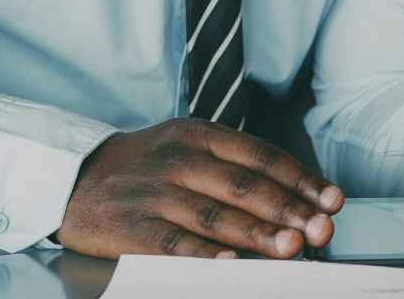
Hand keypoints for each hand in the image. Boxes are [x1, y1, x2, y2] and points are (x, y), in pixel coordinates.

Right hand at [57, 118, 343, 259]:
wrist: (72, 178)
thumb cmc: (145, 168)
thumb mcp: (188, 148)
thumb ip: (237, 168)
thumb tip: (297, 199)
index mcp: (199, 136)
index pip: (262, 157)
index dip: (301, 180)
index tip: (332, 201)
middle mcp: (179, 159)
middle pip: (244, 186)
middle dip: (289, 210)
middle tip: (321, 229)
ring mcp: (153, 194)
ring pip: (214, 215)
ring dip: (256, 234)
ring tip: (290, 247)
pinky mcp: (129, 227)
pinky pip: (172, 244)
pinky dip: (204, 256)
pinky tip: (231, 267)